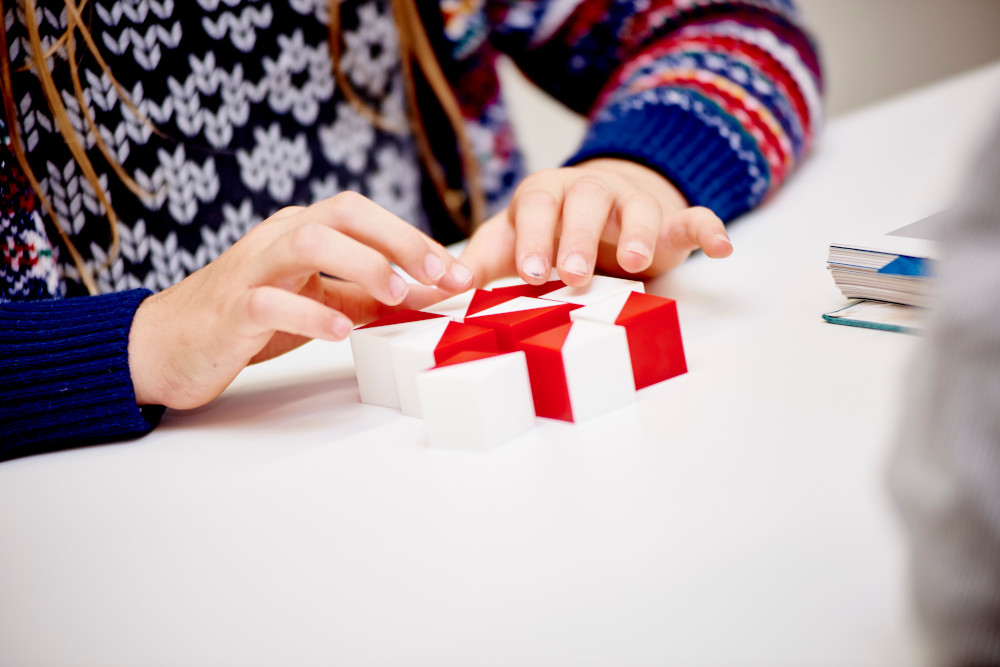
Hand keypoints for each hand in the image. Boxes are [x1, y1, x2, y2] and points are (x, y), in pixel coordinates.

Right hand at [128, 192, 473, 408]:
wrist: (167, 345)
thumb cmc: (250, 319)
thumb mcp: (320, 303)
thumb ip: (367, 296)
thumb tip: (428, 294)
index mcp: (302, 232)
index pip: (364, 217)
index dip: (414, 240)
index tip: (457, 272)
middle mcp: (278, 239)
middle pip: (341, 214)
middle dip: (398, 240)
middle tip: (440, 275)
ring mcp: (251, 270)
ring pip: (307, 243)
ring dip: (360, 265)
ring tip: (395, 295)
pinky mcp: (230, 311)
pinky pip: (269, 302)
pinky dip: (309, 314)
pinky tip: (340, 333)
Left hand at [460, 158, 732, 286]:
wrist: (599, 213)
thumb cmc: (546, 236)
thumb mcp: (509, 246)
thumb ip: (480, 264)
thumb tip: (440, 290)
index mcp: (544, 193)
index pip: (536, 205)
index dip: (534, 235)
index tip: (530, 271)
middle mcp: (588, 191)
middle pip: (585, 202)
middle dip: (578, 238)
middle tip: (572, 277)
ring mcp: (632, 203)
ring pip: (638, 207)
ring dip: (639, 232)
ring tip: (637, 264)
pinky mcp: (669, 221)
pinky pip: (692, 217)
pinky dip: (708, 228)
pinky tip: (722, 247)